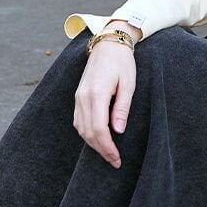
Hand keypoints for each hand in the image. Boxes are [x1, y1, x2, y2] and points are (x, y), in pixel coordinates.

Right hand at [73, 27, 138, 167]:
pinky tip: (98, 139)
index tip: (117, 159)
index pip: (98, 129)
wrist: (107, 45)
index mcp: (96, 94)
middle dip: (101, 150)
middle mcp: (83, 97)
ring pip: (81, 129)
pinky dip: (87, 133)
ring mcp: (78, 97)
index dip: (107, 147)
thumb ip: (122, 108)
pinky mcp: (78, 97)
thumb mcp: (129, 84)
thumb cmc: (122, 63)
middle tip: (114, 161)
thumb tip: (118, 131)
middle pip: (88, 132)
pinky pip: (79, 121)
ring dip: (93, 144)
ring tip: (108, 153)